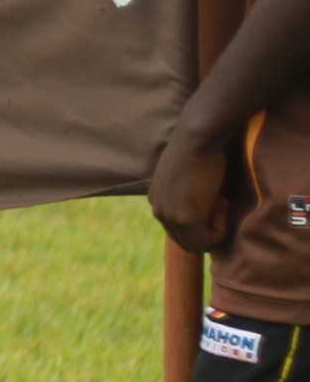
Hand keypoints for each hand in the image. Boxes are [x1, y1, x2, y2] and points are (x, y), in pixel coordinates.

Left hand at [150, 123, 235, 252]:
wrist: (198, 137)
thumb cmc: (201, 150)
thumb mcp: (189, 177)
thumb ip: (190, 196)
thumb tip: (211, 209)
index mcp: (158, 200)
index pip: (178, 230)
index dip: (204, 222)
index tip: (217, 200)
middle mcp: (159, 210)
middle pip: (185, 241)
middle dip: (209, 230)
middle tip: (222, 202)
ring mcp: (169, 217)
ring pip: (196, 244)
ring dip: (216, 230)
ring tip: (222, 201)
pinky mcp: (185, 220)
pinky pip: (207, 242)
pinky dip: (221, 230)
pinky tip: (223, 204)